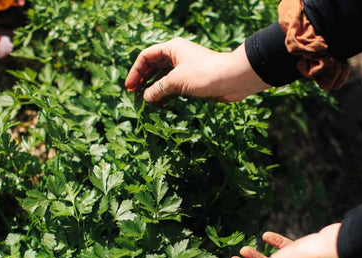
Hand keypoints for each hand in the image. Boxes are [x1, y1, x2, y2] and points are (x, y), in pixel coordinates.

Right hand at [125, 37, 269, 103]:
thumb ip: (158, 89)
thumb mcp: (176, 81)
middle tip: (134, 96)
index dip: (135, 72)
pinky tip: (158, 104)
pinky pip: (174, 88)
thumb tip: (146, 98)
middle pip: (154, 68)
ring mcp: (185, 70)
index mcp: (172, 48)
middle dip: (143, 81)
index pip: (146, 57)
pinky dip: (165, 95)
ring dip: (153, 89)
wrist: (232, 80)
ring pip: (164, 79)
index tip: (129, 88)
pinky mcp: (193, 82)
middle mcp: (178, 57)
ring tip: (144, 102)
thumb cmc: (204, 74)